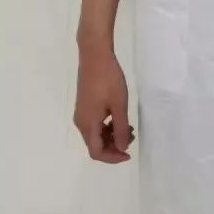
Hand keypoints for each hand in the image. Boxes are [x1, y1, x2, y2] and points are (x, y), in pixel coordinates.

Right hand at [74, 47, 133, 163]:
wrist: (95, 56)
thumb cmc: (109, 80)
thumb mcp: (119, 105)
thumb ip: (121, 128)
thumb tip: (122, 148)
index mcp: (88, 124)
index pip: (96, 152)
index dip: (112, 157)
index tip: (129, 153)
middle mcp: (81, 122)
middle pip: (95, 145)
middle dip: (114, 146)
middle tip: (131, 136)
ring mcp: (81, 114)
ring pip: (95, 135)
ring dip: (112, 136)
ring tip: (128, 127)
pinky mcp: (84, 106)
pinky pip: (95, 125)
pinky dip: (107, 127)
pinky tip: (119, 119)